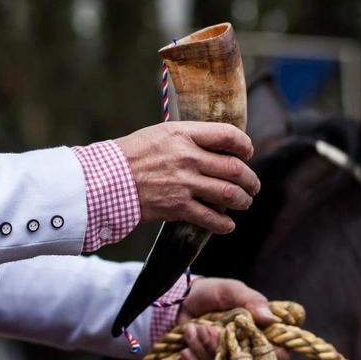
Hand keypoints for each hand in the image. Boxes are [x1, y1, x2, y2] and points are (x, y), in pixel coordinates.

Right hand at [115, 122, 258, 233]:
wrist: (107, 179)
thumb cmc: (133, 155)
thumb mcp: (161, 134)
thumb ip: (190, 138)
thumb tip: (217, 147)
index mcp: (183, 134)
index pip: (227, 135)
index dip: (244, 144)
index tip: (247, 152)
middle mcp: (187, 157)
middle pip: (234, 168)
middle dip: (250, 179)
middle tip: (253, 185)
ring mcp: (183, 183)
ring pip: (228, 193)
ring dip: (242, 200)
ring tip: (245, 203)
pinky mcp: (177, 206)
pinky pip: (210, 218)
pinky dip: (223, 224)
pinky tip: (228, 225)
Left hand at [176, 278, 290, 359]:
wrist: (184, 301)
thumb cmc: (213, 293)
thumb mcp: (231, 290)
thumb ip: (251, 300)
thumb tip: (270, 318)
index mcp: (261, 331)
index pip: (279, 354)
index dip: (267, 352)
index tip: (247, 338)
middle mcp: (249, 351)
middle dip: (222, 347)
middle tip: (206, 328)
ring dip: (203, 348)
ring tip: (193, 329)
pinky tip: (187, 348)